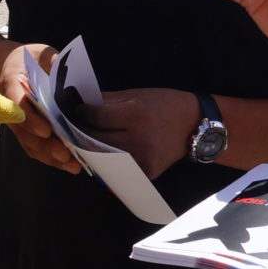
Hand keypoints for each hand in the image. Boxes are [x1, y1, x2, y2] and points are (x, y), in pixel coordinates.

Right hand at [0, 44, 80, 173]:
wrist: (8, 65)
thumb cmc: (27, 59)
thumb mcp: (39, 52)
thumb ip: (52, 60)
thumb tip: (67, 73)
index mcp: (11, 83)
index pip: (18, 104)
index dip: (30, 119)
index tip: (46, 131)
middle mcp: (9, 107)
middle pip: (24, 131)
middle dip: (45, 145)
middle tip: (65, 153)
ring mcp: (15, 122)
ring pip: (29, 143)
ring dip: (49, 156)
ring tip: (71, 164)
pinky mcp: (23, 131)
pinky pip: (33, 147)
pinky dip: (49, 158)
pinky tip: (67, 164)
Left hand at [72, 87, 198, 178]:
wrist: (195, 126)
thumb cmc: (164, 104)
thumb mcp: (136, 95)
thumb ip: (107, 100)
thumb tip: (81, 103)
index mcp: (137, 116)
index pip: (97, 118)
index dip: (82, 114)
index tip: (76, 111)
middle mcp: (139, 140)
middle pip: (95, 139)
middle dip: (81, 131)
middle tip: (72, 126)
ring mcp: (143, 160)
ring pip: (103, 157)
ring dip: (90, 148)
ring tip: (83, 139)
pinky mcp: (147, 173)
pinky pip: (118, 169)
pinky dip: (107, 162)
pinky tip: (101, 152)